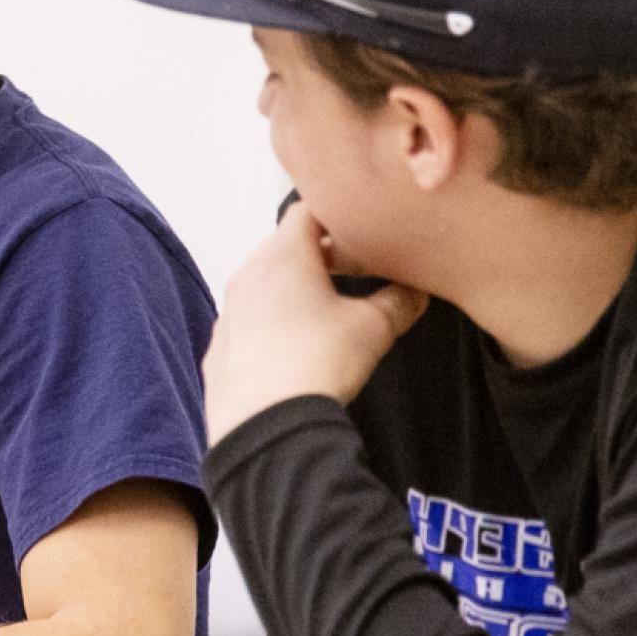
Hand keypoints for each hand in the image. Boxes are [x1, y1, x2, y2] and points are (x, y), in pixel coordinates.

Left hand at [206, 201, 430, 445]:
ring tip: (321, 312)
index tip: (358, 230)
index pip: (305, 210)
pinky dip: (268, 324)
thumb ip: (400, 301)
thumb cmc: (319, 362)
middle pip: (282, 246)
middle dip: (315, 253)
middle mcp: (247, 274)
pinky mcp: (218, 348)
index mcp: (284, 255)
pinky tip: (290, 349)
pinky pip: (246, 322)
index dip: (335, 214)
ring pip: (261, 284)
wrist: (266, 425)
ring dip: (290, 289)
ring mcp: (227, 311)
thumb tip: (418, 290)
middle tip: (348, 270)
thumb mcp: (374, 328)